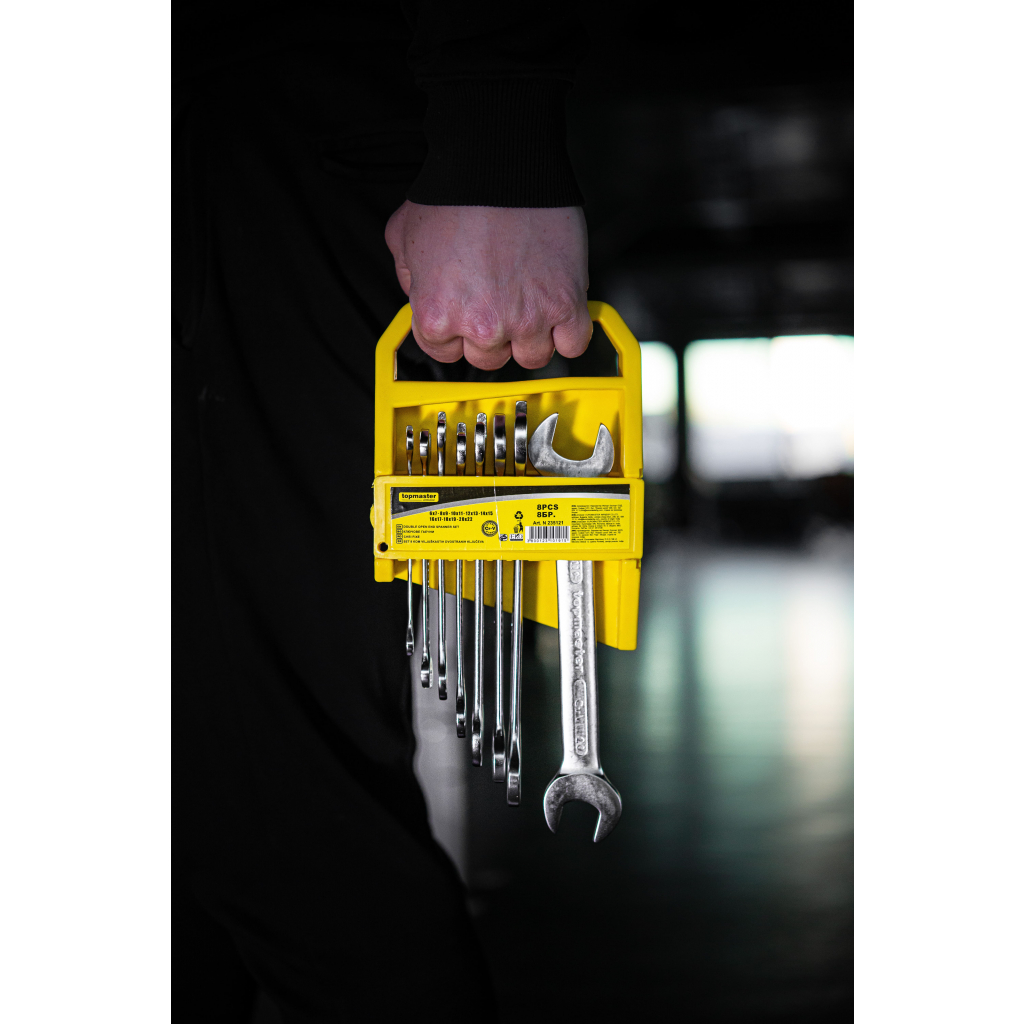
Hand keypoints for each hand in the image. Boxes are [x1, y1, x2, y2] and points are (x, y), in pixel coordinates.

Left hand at [385, 201, 591, 370]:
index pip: (444, 353)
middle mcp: (482, 326)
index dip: (455, 332)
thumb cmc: (454, 192)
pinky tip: (560, 313)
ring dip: (531, 336)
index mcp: (437, 316)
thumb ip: (409, 277)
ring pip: (532, 357)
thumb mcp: (403, 236)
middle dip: (492, 333)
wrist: (500, 162)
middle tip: (498, 298)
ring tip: (529, 303)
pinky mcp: (565, 304)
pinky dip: (568, 334)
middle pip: (489, 358)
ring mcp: (526, 319)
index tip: (466, 313)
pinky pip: (573, 344)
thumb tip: (421, 293)